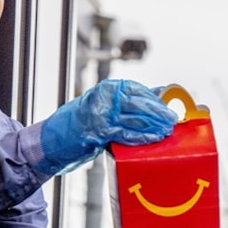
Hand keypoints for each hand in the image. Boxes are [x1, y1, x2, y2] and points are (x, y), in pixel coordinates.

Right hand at [37, 79, 177, 176]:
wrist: (54, 138)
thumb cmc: (82, 122)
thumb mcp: (106, 105)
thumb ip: (131, 100)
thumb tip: (160, 94)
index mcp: (109, 89)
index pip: (139, 91)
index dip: (156, 101)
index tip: (170, 108)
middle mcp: (106, 97)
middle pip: (140, 104)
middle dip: (159, 113)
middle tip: (173, 120)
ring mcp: (102, 113)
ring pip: (136, 118)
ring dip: (154, 125)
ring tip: (167, 130)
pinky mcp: (100, 130)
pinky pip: (127, 133)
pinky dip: (142, 136)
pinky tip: (154, 138)